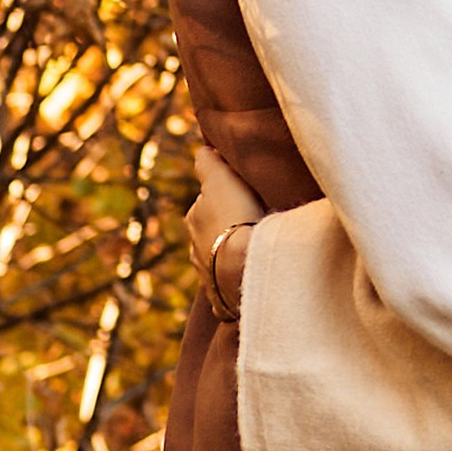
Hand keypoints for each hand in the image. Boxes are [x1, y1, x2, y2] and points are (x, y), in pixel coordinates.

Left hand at [185, 147, 264, 315]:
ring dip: (234, 259)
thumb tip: (202, 150)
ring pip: (220, 263)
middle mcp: (195, 249)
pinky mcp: (222, 300)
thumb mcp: (223, 180)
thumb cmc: (236, 219)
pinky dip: (239, 286)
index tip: (245, 200)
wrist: (245, 266)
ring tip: (257, 256)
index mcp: (194, 219)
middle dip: (228, 232)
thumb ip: (209, 164)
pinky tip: (253, 284)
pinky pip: (230, 291)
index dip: (226, 200)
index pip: (207, 204)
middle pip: (212, 234)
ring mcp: (207, 277)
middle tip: (255, 228)